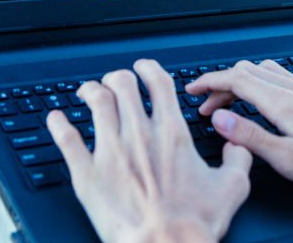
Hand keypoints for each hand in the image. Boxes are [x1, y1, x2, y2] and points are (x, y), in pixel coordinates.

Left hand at [46, 59, 251, 242]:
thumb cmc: (194, 225)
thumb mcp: (232, 187)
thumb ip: (237, 159)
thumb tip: (237, 146)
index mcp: (171, 133)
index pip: (157, 83)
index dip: (148, 68)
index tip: (143, 67)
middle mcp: (139, 134)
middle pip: (122, 85)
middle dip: (118, 78)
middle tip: (115, 82)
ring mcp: (110, 151)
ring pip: (95, 103)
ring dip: (90, 91)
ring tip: (88, 91)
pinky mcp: (87, 173)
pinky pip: (67, 140)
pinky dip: (58, 124)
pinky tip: (55, 118)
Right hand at [185, 60, 292, 193]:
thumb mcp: (287, 158)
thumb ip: (250, 136)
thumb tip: (220, 119)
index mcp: (282, 102)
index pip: (236, 79)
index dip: (210, 81)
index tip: (193, 90)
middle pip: (247, 71)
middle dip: (221, 84)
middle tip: (206, 105)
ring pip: (264, 71)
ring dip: (241, 82)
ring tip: (230, 103)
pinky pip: (281, 76)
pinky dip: (261, 81)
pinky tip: (265, 97)